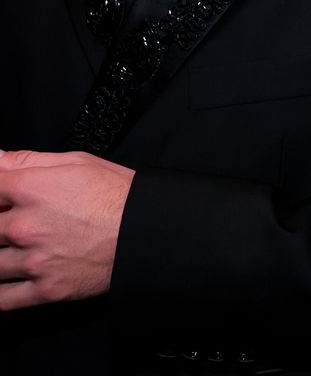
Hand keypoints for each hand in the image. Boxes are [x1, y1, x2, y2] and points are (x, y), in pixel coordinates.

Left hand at [0, 148, 134, 309]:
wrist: (146, 229)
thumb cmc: (116, 193)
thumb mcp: (77, 162)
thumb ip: (28, 160)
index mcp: (31, 189)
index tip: (5, 204)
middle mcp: (25, 226)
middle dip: (0, 227)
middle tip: (17, 227)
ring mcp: (34, 261)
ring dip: (1, 257)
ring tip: (19, 249)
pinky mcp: (45, 289)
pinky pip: (2, 299)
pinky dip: (1, 291)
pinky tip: (11, 278)